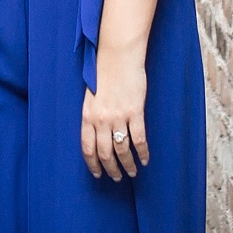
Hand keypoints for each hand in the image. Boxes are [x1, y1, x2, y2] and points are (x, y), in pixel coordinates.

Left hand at [81, 47, 148, 181]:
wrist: (118, 56)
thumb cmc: (104, 72)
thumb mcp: (91, 95)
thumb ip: (93, 115)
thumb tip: (96, 135)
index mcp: (87, 115)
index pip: (87, 148)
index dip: (93, 164)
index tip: (98, 174)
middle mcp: (101, 119)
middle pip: (105, 153)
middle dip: (111, 169)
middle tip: (117, 177)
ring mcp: (119, 117)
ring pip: (122, 150)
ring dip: (128, 164)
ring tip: (132, 171)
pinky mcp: (135, 112)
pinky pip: (139, 139)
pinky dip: (143, 153)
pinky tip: (144, 159)